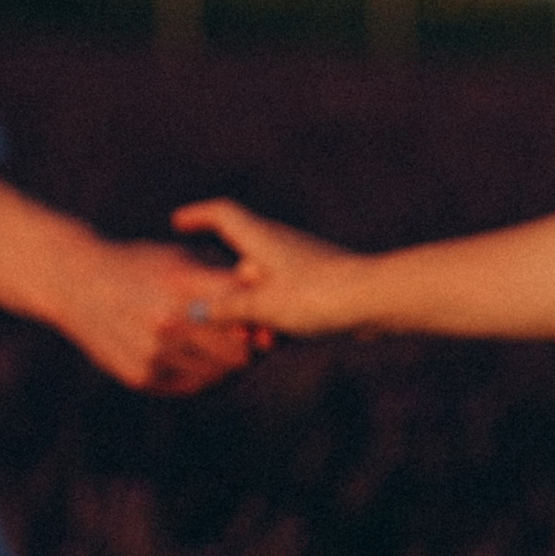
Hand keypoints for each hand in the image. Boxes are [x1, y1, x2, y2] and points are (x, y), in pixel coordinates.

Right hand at [63, 238, 268, 391]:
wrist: (77, 283)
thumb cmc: (140, 265)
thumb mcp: (180, 257)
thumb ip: (222, 275)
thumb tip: (267, 285)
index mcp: (182, 284)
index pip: (244, 312)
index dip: (262, 320)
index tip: (267, 320)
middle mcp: (167, 321)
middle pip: (239, 351)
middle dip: (251, 348)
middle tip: (256, 343)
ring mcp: (152, 352)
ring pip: (220, 374)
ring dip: (231, 366)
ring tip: (230, 352)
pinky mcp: (140, 375)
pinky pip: (192, 386)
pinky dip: (206, 377)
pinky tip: (206, 362)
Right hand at [171, 198, 368, 335]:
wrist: (376, 300)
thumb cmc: (316, 295)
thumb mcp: (263, 305)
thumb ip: (228, 307)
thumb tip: (196, 311)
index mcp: (261, 238)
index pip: (223, 215)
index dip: (198, 216)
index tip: (178, 222)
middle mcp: (281, 244)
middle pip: (241, 253)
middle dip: (224, 279)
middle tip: (208, 300)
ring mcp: (302, 263)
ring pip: (264, 280)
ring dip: (250, 304)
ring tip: (243, 331)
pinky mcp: (320, 283)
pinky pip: (285, 296)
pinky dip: (273, 314)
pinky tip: (273, 340)